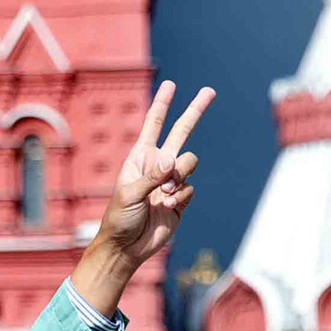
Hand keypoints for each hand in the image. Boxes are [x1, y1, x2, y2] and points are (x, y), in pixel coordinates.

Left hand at [72, 80, 214, 315]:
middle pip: (182, 131)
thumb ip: (152, 177)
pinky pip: (191, 188)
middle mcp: (157, 164)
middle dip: (195, 110)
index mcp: (140, 157)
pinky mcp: (181, 199)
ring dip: (180, 177)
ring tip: (163, 195)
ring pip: (191, 163)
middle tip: (210, 90)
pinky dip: (181, 197)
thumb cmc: (119, 219)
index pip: (154, 124)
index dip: (162, 103)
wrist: (127, 247)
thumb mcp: (129, 195)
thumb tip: (172, 160)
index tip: (170, 84)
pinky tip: (168, 208)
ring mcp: (171, 181)